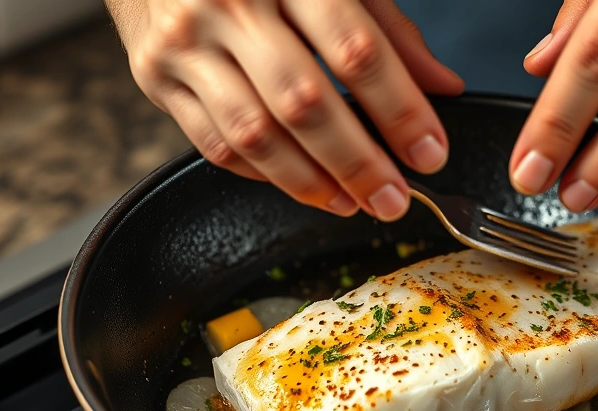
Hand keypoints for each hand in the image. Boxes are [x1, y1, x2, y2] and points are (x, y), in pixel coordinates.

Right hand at [105, 0, 463, 220]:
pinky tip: (302, 184)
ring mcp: (186, 42)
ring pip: (255, 133)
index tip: (430, 153)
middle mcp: (231, 3)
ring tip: (351, 203)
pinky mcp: (154, 76)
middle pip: (304, 102)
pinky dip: (262, 174)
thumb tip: (443, 87)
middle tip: (393, 199)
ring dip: (310, 181)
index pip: (355, 50)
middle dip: (357, 163)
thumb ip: (388, 30)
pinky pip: (214, 142)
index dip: (399, 110)